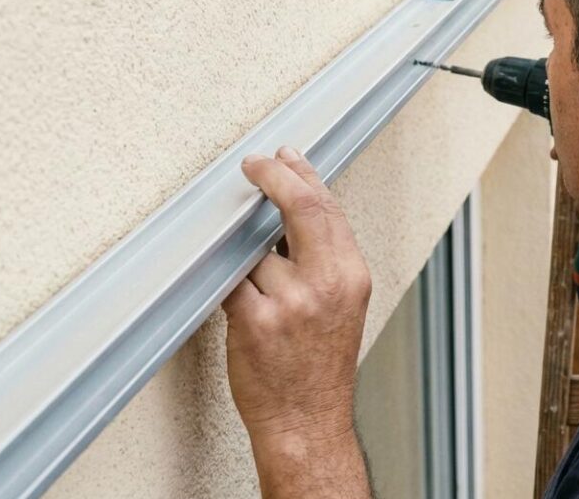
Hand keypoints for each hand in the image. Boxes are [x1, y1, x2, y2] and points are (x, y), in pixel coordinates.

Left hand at [223, 147, 371, 497]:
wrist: (307, 420)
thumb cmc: (319, 365)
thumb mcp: (342, 304)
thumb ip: (323, 259)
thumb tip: (287, 212)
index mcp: (352, 275)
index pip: (328, 208)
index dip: (301, 174)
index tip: (283, 158)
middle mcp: (327, 283)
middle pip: (301, 207)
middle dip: (273, 177)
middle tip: (253, 166)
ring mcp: (290, 301)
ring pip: (254, 248)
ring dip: (246, 256)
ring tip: (254, 282)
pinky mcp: (254, 320)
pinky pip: (229, 279)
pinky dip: (226, 279)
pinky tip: (229, 289)